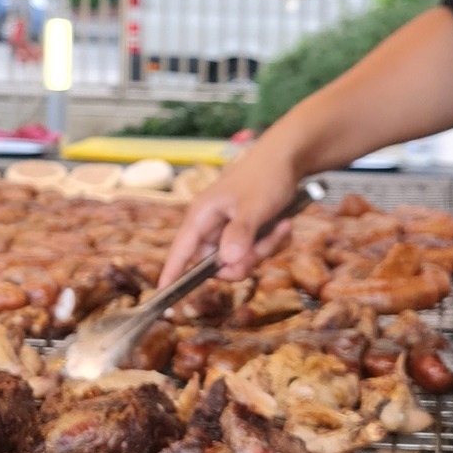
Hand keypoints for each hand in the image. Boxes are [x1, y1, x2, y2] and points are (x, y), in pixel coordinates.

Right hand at [158, 137, 299, 286]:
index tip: (163, 295)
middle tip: (261, 248)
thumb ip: (240, 234)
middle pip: (218, 263)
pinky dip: (273, 242)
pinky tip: (283, 224)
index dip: (172, 273)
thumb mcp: (254, 206)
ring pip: (241, 259)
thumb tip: (225, 263)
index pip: (180, 250)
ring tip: (280, 226)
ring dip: (264, 249)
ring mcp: (230, 228)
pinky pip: (256, 251)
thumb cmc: (266, 175)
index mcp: (202, 215)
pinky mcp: (247, 231)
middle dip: (244, 261)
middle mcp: (212, 224)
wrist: (289, 157)